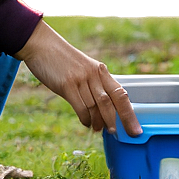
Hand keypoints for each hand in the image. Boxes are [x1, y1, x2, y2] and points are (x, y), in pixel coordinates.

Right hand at [14, 20, 141, 136]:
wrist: (42, 44)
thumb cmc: (62, 60)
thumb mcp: (83, 68)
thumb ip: (94, 84)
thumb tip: (104, 110)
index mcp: (100, 70)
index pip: (120, 94)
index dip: (130, 114)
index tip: (136, 131)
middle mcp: (93, 74)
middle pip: (110, 103)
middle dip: (115, 122)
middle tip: (115, 134)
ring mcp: (80, 79)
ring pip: (95, 108)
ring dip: (98, 122)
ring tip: (97, 129)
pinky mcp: (66, 84)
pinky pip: (80, 108)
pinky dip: (85, 119)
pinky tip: (85, 122)